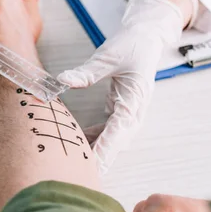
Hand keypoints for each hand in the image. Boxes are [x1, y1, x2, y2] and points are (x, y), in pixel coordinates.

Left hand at [57, 0, 183, 173]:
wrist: (147, 36)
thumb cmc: (133, 44)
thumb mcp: (109, 56)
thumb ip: (87, 71)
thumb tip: (63, 81)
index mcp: (134, 101)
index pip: (118, 133)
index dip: (103, 151)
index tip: (90, 166)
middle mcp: (133, 112)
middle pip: (114, 144)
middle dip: (96, 160)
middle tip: (75, 175)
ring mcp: (127, 113)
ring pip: (109, 140)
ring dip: (91, 150)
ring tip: (69, 163)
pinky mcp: (119, 110)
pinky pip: (104, 131)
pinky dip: (90, 138)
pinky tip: (72, 141)